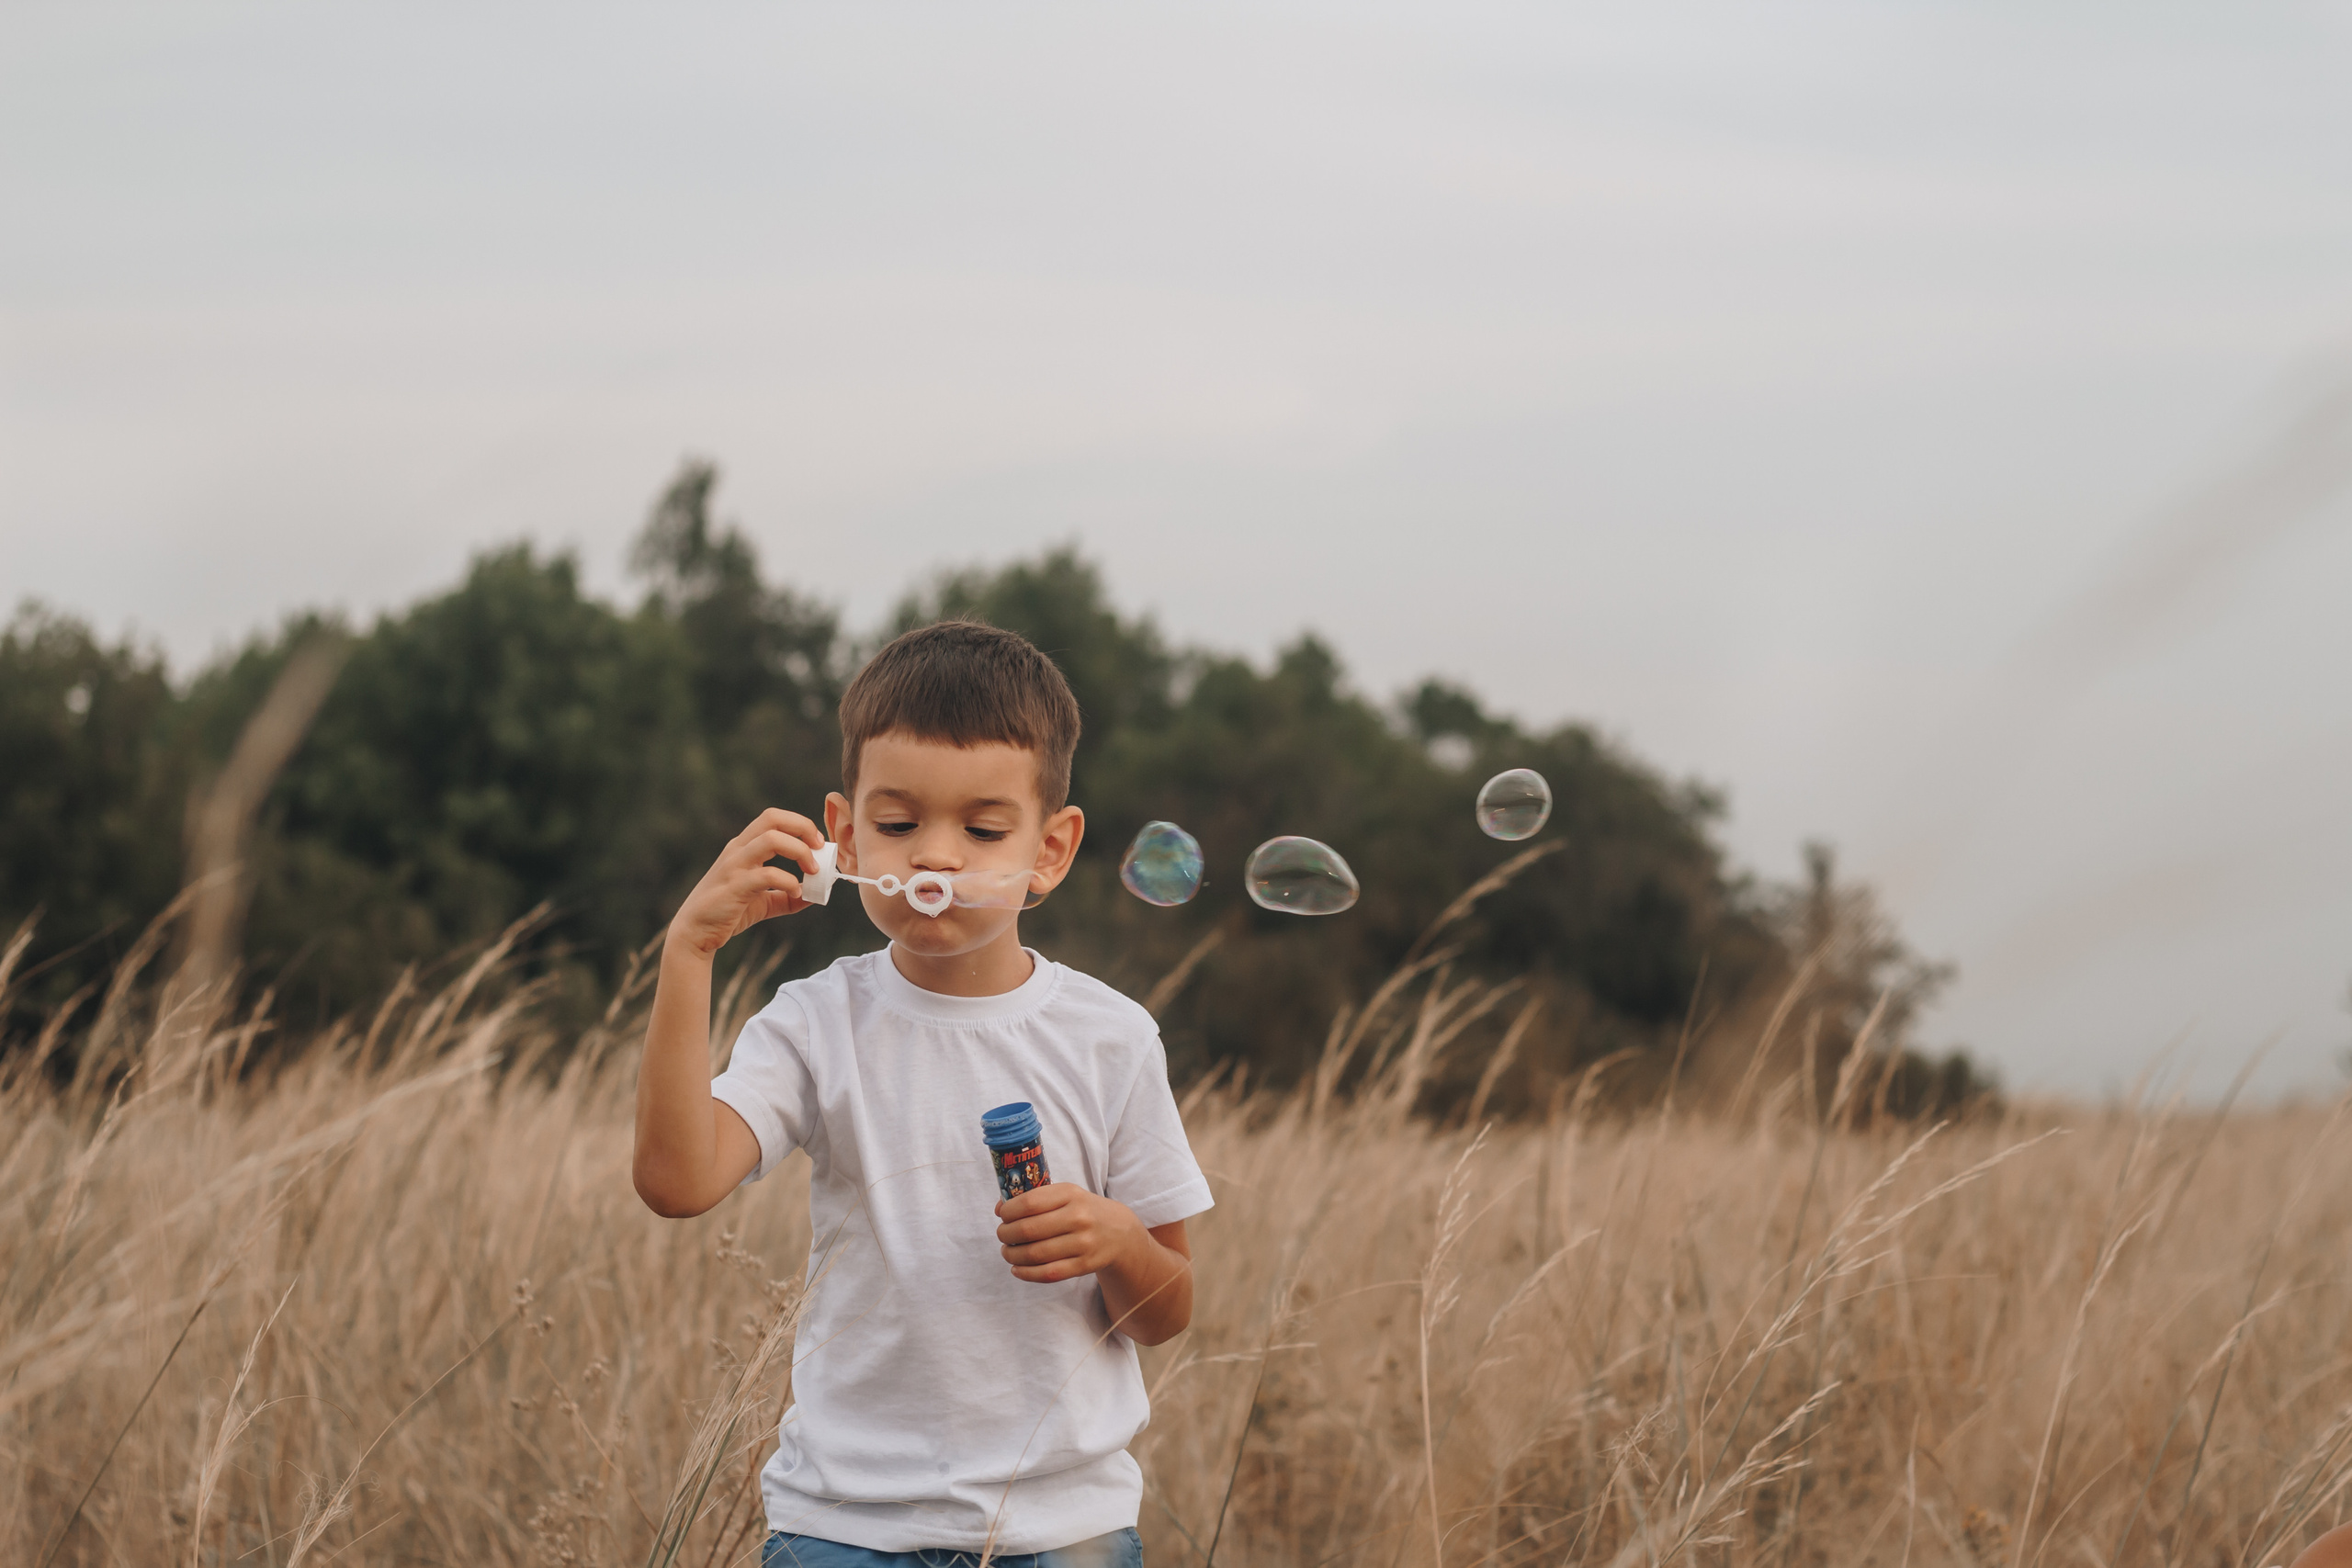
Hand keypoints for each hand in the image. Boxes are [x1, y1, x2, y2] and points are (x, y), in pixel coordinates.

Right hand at [666, 808, 823, 960]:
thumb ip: (787, 897)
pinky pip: (767, 874)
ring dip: (800, 851)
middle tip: (820, 849)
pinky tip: (796, 894)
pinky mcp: (734, 886)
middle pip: (773, 818)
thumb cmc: (727, 912)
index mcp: (744, 847)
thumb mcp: (763, 902)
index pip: (774, 818)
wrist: (695, 933)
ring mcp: (734, 866)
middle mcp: (738, 849)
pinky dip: (788, 882)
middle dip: (803, 827)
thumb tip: (815, 896)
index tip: (819, 844)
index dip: (801, 824)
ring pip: (771, 839)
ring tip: (813, 871)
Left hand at [994, 1184, 1147, 1283]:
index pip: (1029, 1203)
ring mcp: (1083, 1243)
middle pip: (1028, 1229)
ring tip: (1007, 1252)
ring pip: (1035, 1254)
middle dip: (1006, 1234)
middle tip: (1002, 1235)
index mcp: (1071, 1194)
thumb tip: (999, 1209)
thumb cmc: (1083, 1211)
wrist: (1119, 1232)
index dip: (1008, 1211)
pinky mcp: (1084, 1265)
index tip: (1002, 1215)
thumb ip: (1036, 1198)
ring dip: (1012, 1255)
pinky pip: (1048, 1273)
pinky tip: (1017, 1269)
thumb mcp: (1067, 1195)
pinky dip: (1026, 1273)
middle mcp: (1078, 1217)